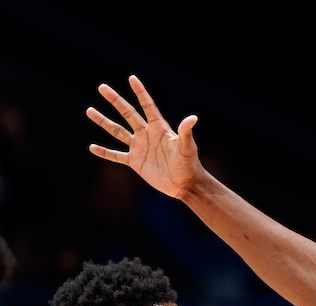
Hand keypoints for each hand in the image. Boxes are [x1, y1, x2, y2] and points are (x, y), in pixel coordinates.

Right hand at [87, 75, 201, 199]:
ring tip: (89, 110)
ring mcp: (139, 147)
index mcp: (159, 128)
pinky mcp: (135, 162)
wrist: (184, 185)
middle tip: (102, 87)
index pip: (147, 106)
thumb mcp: (187, 147)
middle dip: (115, 100)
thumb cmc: (189, 165)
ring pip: (117, 131)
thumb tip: (193, 118)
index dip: (140, 92)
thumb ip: (186, 133)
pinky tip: (92, 147)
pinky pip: (116, 155)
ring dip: (104, 122)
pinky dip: (105, 152)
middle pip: (128, 113)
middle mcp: (147, 134)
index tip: (132, 78)